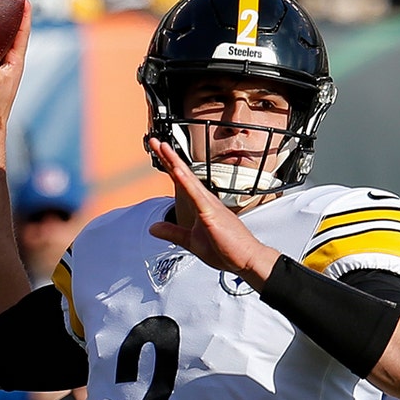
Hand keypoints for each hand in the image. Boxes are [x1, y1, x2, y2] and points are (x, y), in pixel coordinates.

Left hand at [145, 138, 278, 286]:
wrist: (246, 259)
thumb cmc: (226, 249)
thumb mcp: (191, 242)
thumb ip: (172, 232)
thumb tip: (153, 228)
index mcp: (200, 205)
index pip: (180, 181)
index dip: (168, 165)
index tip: (157, 151)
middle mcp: (204, 200)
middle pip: (182, 174)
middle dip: (168, 157)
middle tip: (154, 141)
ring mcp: (209, 205)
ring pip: (188, 179)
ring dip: (175, 163)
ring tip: (163, 147)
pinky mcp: (211, 214)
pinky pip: (196, 196)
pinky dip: (187, 183)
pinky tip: (177, 171)